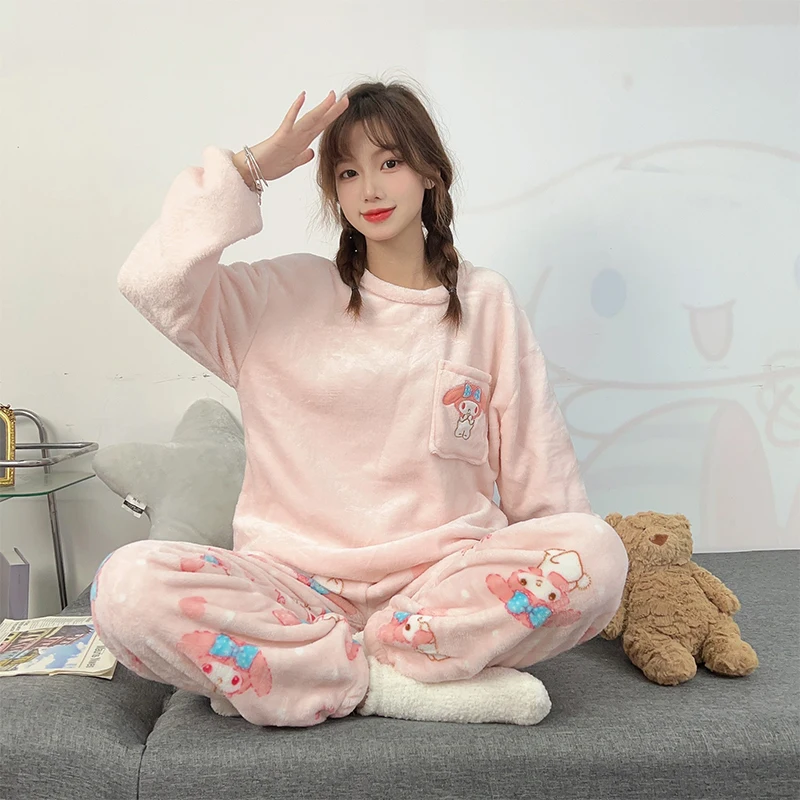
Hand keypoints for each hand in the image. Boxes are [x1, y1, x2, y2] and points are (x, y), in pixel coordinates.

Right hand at [233, 90, 349, 183]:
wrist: (252, 171)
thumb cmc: (269, 166)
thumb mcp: (292, 163)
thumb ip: (302, 157)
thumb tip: (311, 152)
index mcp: (302, 142)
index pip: (320, 127)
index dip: (332, 117)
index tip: (343, 107)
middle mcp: (298, 136)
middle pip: (319, 121)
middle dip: (333, 110)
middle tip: (346, 98)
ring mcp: (289, 135)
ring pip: (309, 119)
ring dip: (321, 108)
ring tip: (332, 96)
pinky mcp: (280, 137)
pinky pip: (290, 122)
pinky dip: (296, 109)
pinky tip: (302, 97)